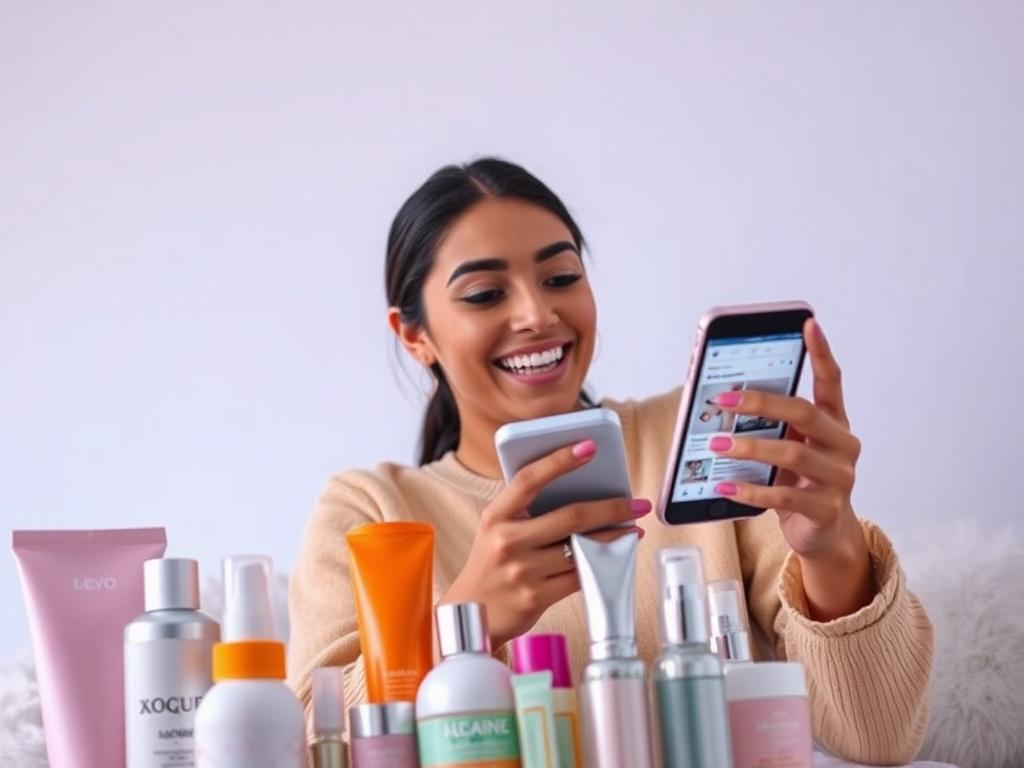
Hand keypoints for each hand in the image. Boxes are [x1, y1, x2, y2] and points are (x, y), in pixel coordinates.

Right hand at [441, 440, 649, 648]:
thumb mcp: (496, 530)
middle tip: (636, 503)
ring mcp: (522, 571)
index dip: (560, 460)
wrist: (472, 612)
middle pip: (571, 516)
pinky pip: (579, 577)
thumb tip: (582, 491)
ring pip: (582, 548)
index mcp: (496, 516)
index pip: (530, 479)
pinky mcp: (536, 597)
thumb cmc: (492, 564)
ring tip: (633, 528)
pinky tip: (615, 557)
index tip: (589, 447)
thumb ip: (526, 511)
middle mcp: (507, 541)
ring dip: (615, 538)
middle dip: (612, 508)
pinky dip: (602, 565)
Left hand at [708, 318, 873, 619]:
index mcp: (834, 422)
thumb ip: (770, 426)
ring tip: (716, 444)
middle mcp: (842, 445)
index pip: (831, 381)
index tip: (808, 324)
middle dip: (761, 402)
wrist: (822, 534)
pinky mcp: (825, 509)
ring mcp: (839, 478)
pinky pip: (784, 494)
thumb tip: (720, 401)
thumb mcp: (787, 448)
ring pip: (793, 452)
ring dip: (749, 447)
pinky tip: (725, 485)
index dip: (821, 352)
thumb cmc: (799, 481)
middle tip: (724, 399)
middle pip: (804, 413)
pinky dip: (750, 489)